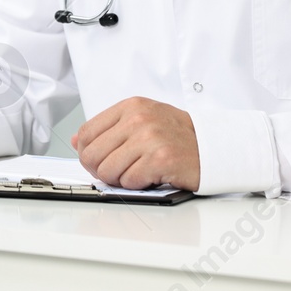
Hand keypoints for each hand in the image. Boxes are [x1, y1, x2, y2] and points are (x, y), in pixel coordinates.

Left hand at [71, 97, 199, 190]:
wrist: (214, 147)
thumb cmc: (177, 136)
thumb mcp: (142, 121)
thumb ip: (109, 129)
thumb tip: (76, 141)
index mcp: (131, 106)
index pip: (87, 132)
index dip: (86, 153)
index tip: (96, 161)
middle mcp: (138, 119)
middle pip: (93, 154)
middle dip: (100, 170)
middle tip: (116, 172)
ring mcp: (149, 138)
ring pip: (108, 170)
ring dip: (120, 179)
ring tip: (137, 172)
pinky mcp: (160, 159)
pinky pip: (130, 181)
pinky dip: (137, 184)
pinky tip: (150, 176)